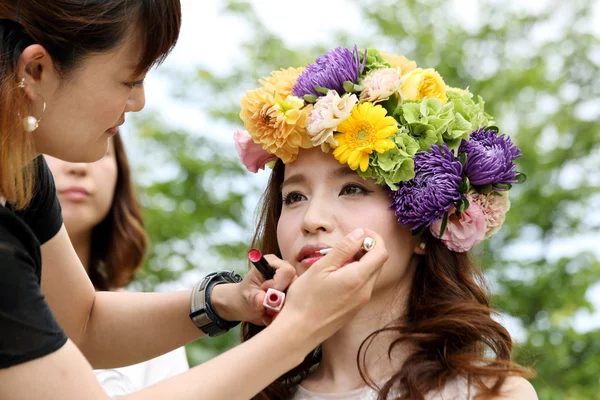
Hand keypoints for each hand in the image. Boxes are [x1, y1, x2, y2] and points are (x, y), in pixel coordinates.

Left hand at [211, 258, 295, 324]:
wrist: (245, 306)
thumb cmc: (245, 296)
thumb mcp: (246, 296)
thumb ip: (254, 297)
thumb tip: (263, 301)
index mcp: (272, 263)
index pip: (287, 271)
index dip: (279, 284)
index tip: (265, 291)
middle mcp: (284, 271)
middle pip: (295, 284)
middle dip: (282, 299)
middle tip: (267, 306)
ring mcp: (290, 283)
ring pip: (296, 297)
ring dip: (282, 308)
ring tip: (268, 310)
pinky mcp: (292, 294)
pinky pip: (294, 306)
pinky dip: (282, 313)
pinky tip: (272, 313)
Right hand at [272, 227, 387, 345]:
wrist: (299, 331)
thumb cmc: (305, 298)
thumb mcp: (321, 267)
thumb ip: (343, 249)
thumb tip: (360, 233)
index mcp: (358, 278)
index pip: (381, 252)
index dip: (373, 238)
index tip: (359, 233)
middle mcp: (365, 291)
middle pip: (377, 263)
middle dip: (366, 249)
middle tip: (344, 245)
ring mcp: (361, 302)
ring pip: (370, 274)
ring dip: (359, 262)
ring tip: (336, 261)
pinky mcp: (355, 309)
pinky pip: (362, 286)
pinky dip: (355, 275)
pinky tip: (335, 276)